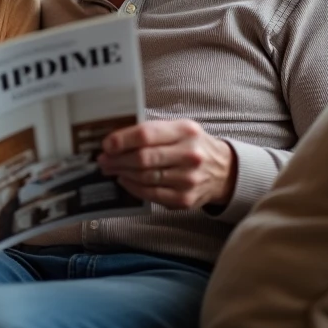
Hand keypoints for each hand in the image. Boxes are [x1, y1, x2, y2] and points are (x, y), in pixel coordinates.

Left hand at [97, 119, 236, 209]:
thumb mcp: (180, 128)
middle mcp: (189, 155)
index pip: (146, 134)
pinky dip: (133, 187)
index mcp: (186, 131)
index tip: (106, 144)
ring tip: (111, 169)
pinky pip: (151, 194)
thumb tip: (116, 137)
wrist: (224, 171)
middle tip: (103, 159)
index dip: (122, 140)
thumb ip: (153, 131)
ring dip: (122, 173)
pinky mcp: (185, 199)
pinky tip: (125, 180)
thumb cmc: (194, 145)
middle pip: (143, 158)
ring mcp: (188, 179)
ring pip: (145, 177)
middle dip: (117, 159)